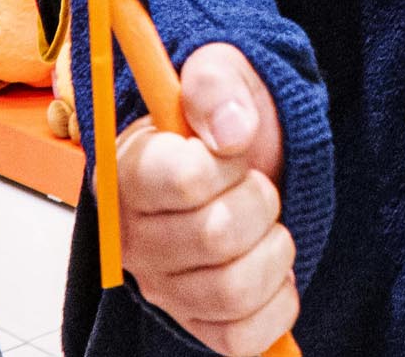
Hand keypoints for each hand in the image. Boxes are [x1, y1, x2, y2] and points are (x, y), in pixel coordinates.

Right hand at [112, 43, 296, 354]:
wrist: (253, 162)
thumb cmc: (228, 124)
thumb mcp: (224, 75)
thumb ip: (216, 83)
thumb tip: (232, 131)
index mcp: (128, 171)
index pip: (185, 179)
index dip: (228, 161)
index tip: (232, 145)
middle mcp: (133, 239)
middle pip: (217, 236)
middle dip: (261, 200)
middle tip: (254, 182)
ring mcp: (163, 289)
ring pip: (233, 291)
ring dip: (273, 250)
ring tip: (265, 224)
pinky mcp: (196, 325)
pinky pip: (243, 337)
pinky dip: (277, 300)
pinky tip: (269, 267)